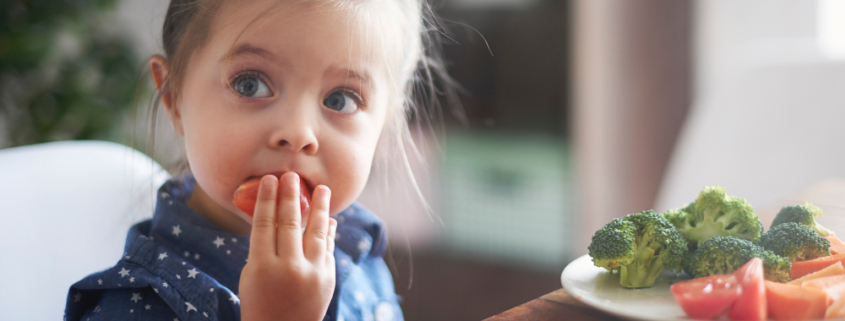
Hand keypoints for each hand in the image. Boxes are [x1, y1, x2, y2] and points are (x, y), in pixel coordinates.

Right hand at [239, 172, 336, 320]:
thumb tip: (278, 215)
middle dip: (291, 196)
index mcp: (262, 267)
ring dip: (320, 208)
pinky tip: (328, 218)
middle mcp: (288, 269)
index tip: (270, 180)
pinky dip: (328, 232)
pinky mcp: (327, 279)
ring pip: (316, 232)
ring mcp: (311, 274)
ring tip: (322, 189)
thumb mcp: (251, 275)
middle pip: (289, 223)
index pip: (264, 224)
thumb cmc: (259, 301)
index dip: (267, 199)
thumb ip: (263, 247)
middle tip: (292, 175)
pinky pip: (327, 248)